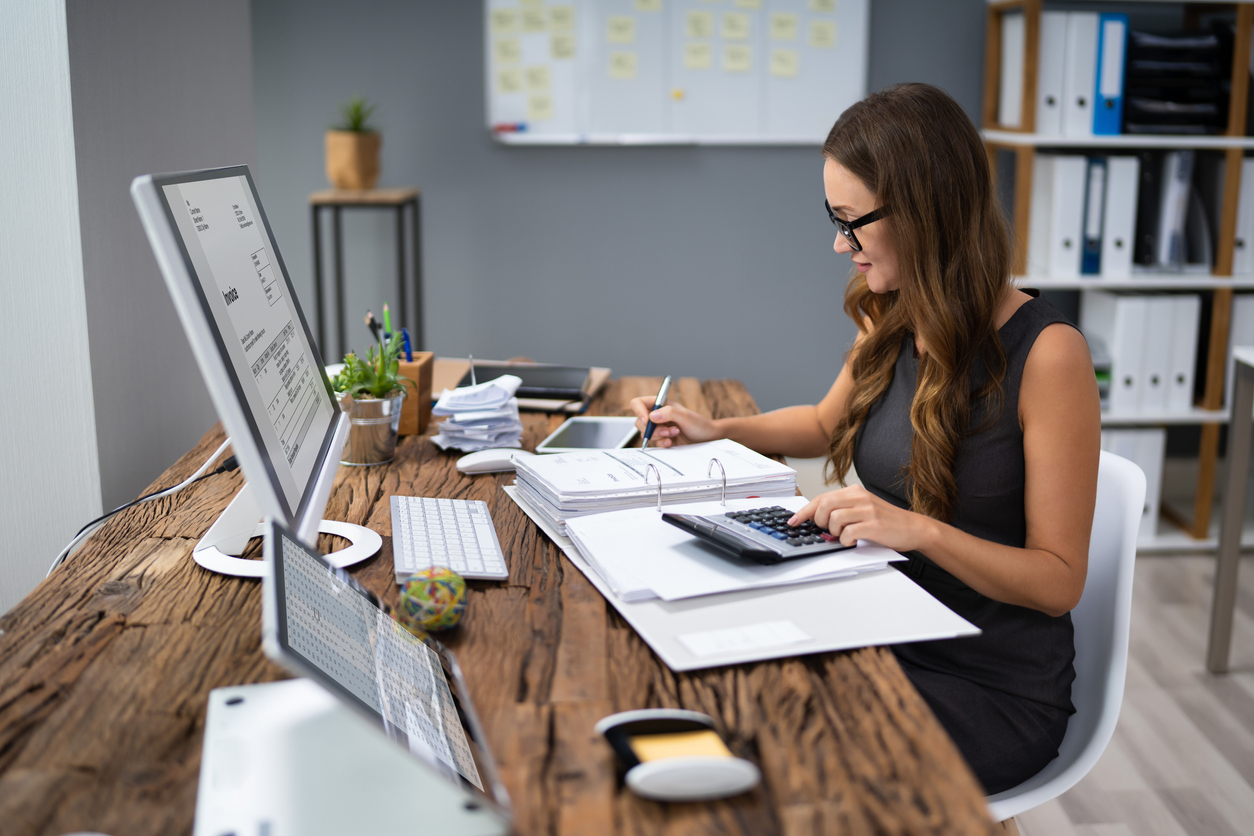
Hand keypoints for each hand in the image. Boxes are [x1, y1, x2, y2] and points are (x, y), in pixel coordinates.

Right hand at [628, 397, 719, 447]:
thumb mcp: (685, 416)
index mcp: (660, 404)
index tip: (647, 420)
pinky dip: (662, 444)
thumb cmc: (699, 424)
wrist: (707, 439)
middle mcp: (657, 415)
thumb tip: (651, 416)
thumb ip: (669, 413)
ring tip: (675, 434)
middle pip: (640, 422)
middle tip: (667, 430)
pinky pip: (654, 444)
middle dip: (652, 428)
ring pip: (646, 434)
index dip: (638, 411)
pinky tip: (672, 442)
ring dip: (659, 436)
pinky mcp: (662, 440)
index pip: (638, 403)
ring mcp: (659, 428)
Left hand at [788, 485, 933, 551]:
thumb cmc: (885, 521)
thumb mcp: (862, 509)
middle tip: (827, 529)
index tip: (793, 521)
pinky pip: (849, 532)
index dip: (804, 511)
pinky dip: (846, 540)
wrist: (913, 528)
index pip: (821, 498)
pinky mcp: (874, 525)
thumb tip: (815, 519)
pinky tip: (852, 541)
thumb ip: (842, 510)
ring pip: (834, 518)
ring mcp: (867, 510)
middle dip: (819, 520)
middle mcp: (860, 497)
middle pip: (824, 505)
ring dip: (834, 531)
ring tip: (843, 535)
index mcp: (854, 492)